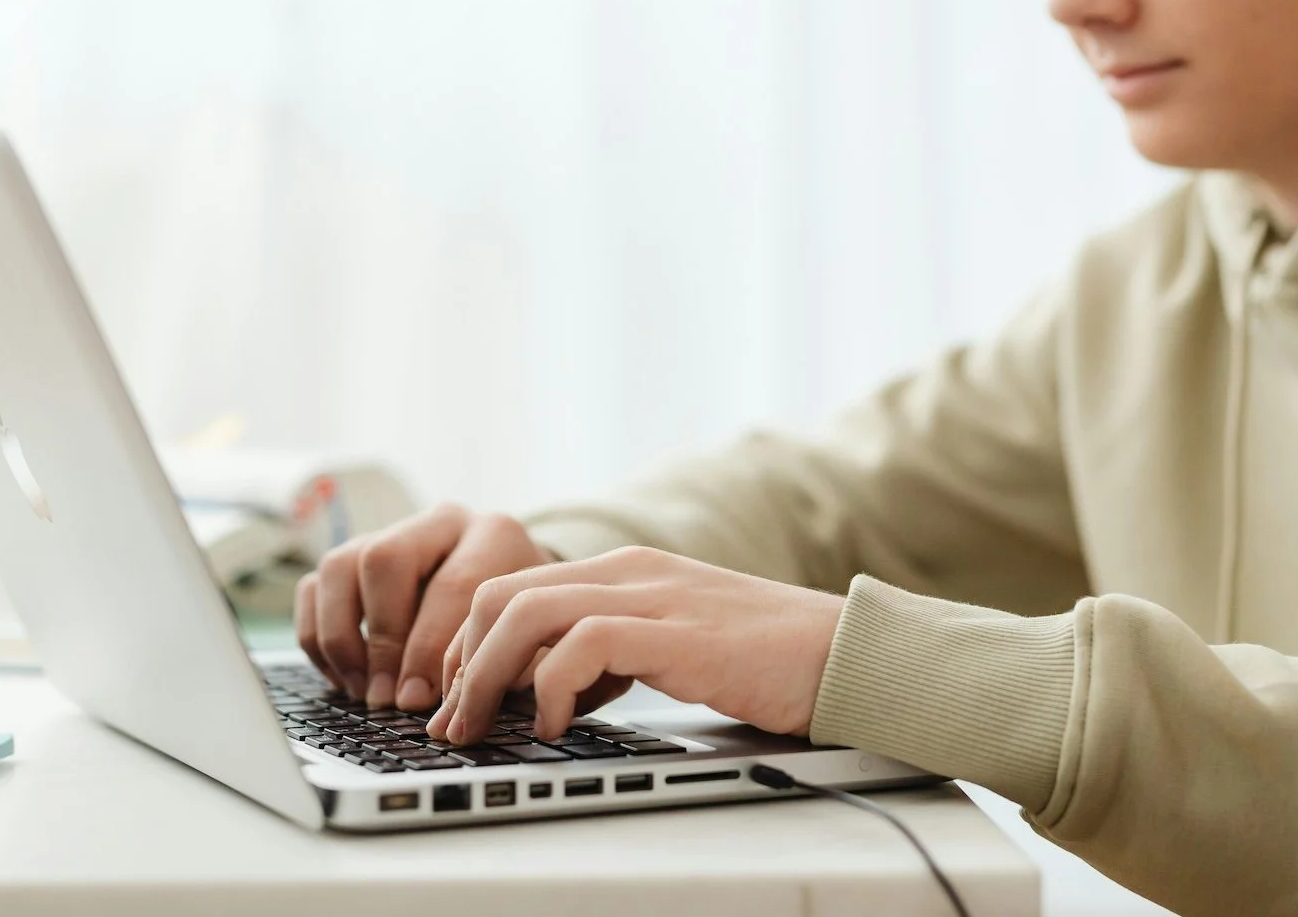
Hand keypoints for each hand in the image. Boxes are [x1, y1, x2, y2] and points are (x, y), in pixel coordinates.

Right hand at [293, 503, 558, 710]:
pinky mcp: (355, 558)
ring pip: (340, 566)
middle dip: (381, 640)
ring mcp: (391, 533)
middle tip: (386, 699)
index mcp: (494, 535)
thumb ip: (496, 666)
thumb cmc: (523, 626)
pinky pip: (314, 586)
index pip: (450, 585)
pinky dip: (319, 637)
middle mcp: (439, 524)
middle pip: (383, 559)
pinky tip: (348, 679)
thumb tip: (446, 715)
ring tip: (363, 691)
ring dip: (342, 638)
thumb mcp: (528, 640)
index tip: (416, 701)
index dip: (427, 649)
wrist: (518, 597)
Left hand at [425, 546, 845, 747]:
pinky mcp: (675, 633)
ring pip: (525, 612)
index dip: (468, 645)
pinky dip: (551, 687)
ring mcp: (651, 597)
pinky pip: (582, 644)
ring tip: (484, 726)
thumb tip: (550, 694)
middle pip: (501, 593)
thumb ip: (612, 655)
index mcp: (624, 571)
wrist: (842, 652)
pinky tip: (555, 723)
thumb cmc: (765, 659)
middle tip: (455, 721)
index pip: (512, 587)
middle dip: (460, 660)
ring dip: (486, 676)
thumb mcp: (670, 646)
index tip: (457, 700)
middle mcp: (629, 572)